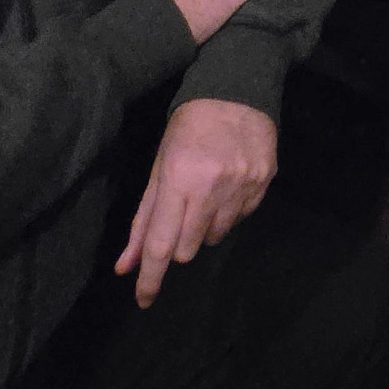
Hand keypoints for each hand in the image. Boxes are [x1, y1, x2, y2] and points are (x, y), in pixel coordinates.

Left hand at [116, 99, 276, 307]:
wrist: (238, 88)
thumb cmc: (189, 126)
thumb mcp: (159, 166)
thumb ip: (143, 219)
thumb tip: (125, 267)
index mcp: (179, 179)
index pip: (161, 244)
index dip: (150, 278)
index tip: (143, 300)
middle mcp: (212, 187)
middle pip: (187, 249)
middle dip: (178, 242)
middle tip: (179, 214)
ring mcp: (242, 186)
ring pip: (215, 237)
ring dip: (204, 227)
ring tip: (206, 193)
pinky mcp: (263, 183)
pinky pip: (240, 219)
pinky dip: (228, 213)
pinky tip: (227, 186)